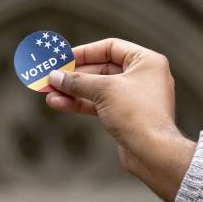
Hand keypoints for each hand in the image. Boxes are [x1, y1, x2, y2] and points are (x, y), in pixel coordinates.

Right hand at [46, 38, 194, 201]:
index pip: (110, 48)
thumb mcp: (104, 90)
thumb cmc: (137, 114)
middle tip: (51, 78)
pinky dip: (80, 104)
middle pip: (101, 69)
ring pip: (97, 89)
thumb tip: (55, 76)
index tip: (63, 58)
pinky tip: (59, 104)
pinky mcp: (126, 117)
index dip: (85, 52)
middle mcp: (142, 77)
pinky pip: (99, 105)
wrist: (153, 153)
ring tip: (49, 94)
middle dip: (74, 76)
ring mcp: (134, 98)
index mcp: (146, 61)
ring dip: (73, 91)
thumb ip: (77, 81)